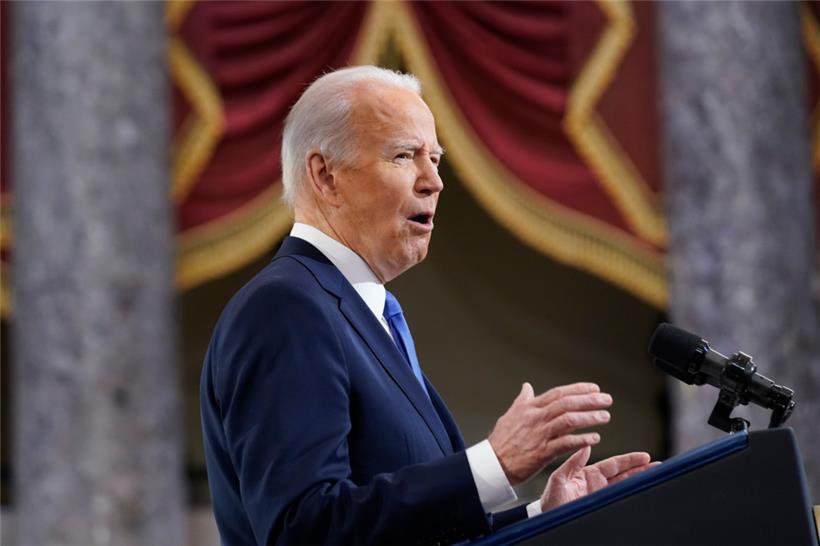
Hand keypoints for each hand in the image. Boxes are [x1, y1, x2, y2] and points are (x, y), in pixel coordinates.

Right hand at [488, 382, 612, 484]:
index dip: (578, 389)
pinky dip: (582, 440)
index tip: (595, 389)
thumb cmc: (501, 440)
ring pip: (569, 420)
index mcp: (530, 408)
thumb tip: (527, 387)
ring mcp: (540, 434)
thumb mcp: (511, 414)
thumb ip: (523, 400)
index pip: (559, 393)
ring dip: (590, 418)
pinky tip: (594, 438)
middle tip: (606, 399)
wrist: (493, 463)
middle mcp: (536, 418)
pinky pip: (566, 443)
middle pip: (567, 404)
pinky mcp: (542, 452)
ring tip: (605, 416)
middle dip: (589, 400)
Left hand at [540, 446, 657, 510]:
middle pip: (624, 474)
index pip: (614, 465)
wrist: (547, 520)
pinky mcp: (601, 506)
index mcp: (588, 474)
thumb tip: (586, 446)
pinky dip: (632, 494)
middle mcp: (597, 484)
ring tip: (656, 476)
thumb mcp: (558, 480)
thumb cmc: (550, 501)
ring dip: (640, 480)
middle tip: (658, 465)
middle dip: (641, 469)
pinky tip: (643, 491)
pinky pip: (620, 498)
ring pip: (625, 485)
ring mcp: (601, 496)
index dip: (629, 460)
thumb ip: (572, 464)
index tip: (645, 456)